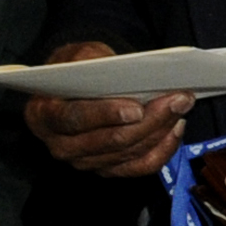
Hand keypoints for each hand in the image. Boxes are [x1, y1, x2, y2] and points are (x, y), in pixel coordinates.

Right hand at [25, 40, 191, 178]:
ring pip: (129, 153)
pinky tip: (174, 128)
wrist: (70, 89)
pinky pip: (138, 167)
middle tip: (178, 99)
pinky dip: (161, 150)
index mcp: (44, 115)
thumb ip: (93, 61)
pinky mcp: (105, 169)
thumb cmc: (74, 70)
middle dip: (149, 120)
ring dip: (160, 130)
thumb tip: (123, 71)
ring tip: (181, 106)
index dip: (107, 114)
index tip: (137, 108)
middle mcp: (61, 145)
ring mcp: (84, 161)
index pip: (75, 119)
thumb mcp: (76, 56)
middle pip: (111, 141)